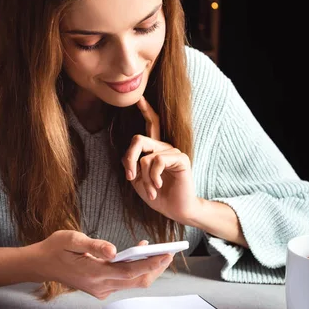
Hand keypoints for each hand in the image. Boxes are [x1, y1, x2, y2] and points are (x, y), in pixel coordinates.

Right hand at [26, 232, 173, 299]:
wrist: (40, 264)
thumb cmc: (55, 248)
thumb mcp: (71, 240)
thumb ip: (94, 245)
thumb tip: (114, 250)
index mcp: (93, 273)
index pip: (129, 271)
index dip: (150, 264)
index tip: (166, 255)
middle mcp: (100, 285)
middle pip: (136, 280)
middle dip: (155, 268)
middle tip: (170, 252)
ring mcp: (100, 289)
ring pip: (132, 282)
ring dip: (147, 268)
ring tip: (158, 251)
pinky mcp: (101, 288)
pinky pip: (124, 280)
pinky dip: (136, 269)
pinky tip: (139, 254)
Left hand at [122, 97, 199, 222]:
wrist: (176, 210)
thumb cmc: (158, 196)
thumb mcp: (138, 181)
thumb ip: (131, 165)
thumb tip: (128, 157)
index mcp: (155, 150)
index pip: (151, 125)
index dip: (146, 110)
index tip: (139, 98)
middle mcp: (164, 147)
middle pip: (138, 139)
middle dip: (129, 159)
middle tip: (130, 178)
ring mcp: (173, 151)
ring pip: (145, 157)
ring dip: (144, 178)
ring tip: (152, 191)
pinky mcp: (180, 159)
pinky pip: (157, 161)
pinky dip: (153, 177)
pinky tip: (159, 186)